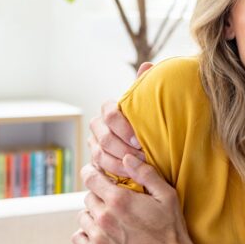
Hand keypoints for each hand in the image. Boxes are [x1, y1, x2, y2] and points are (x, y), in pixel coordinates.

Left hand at [74, 156, 244, 243]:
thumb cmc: (171, 230)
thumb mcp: (166, 196)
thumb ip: (145, 174)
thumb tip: (126, 157)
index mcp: (119, 199)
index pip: (90, 177)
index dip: (92, 172)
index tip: (97, 174)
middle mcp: (104, 217)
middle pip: (88, 197)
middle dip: (99, 195)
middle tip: (113, 200)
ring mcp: (98, 238)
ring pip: (83, 217)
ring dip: (93, 214)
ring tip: (108, 218)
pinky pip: (78, 237)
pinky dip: (86, 233)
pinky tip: (101, 233)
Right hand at [88, 62, 153, 176]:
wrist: (147, 149)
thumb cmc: (149, 125)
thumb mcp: (150, 107)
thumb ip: (145, 87)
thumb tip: (146, 65)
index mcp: (110, 111)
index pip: (109, 113)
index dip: (123, 127)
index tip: (139, 139)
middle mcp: (98, 128)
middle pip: (105, 137)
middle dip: (124, 148)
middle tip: (143, 157)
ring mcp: (94, 146)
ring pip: (100, 155)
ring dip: (120, 163)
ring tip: (139, 169)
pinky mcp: (95, 164)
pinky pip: (99, 169)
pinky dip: (114, 174)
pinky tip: (129, 178)